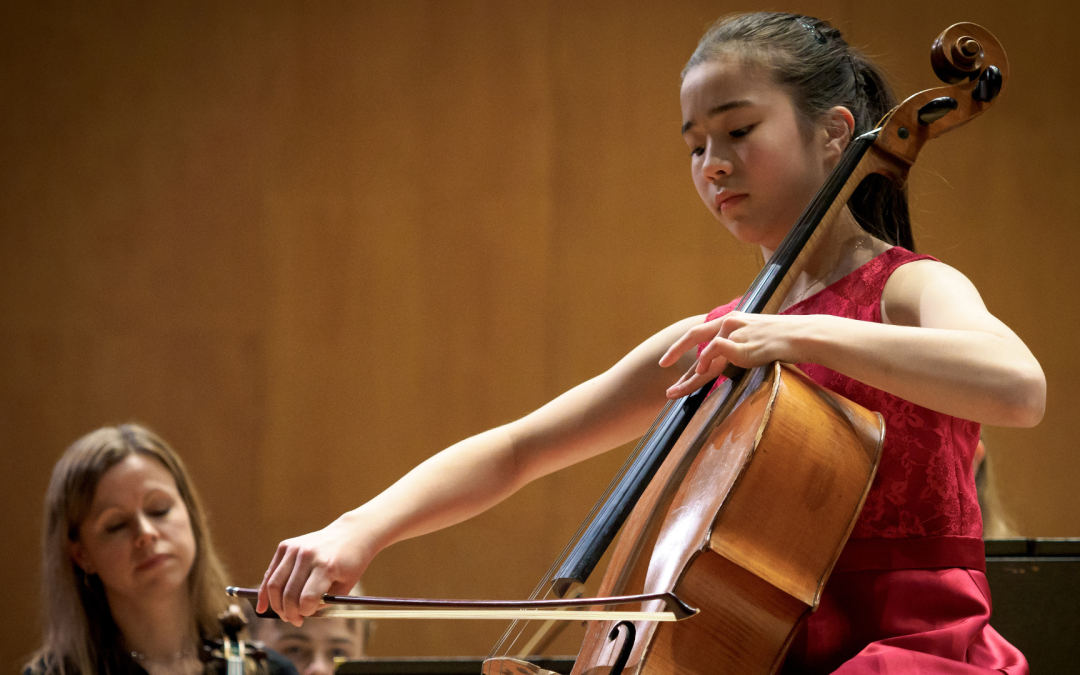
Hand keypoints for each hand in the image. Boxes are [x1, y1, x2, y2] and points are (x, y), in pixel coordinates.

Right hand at [257, 513, 373, 625]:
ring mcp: (294, 549)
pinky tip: (262, 607)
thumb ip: (323, 603)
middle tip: (295, 621)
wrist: (351, 534)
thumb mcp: (345, 586)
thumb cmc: (351, 563)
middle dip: (290, 614)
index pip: (307, 599)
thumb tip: (299, 614)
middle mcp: (307, 555)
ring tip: (285, 615)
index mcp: (326, 566)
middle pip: (288, 594)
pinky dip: (265, 592)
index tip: (308, 615)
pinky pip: (271, 573)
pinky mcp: (285, 545)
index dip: (306, 612)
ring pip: (274, 585)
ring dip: (276, 606)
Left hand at [659, 312, 813, 397]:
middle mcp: (729, 323)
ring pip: (702, 353)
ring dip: (688, 376)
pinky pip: (716, 349)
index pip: (701, 334)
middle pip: (693, 337)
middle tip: (661, 367)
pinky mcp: (742, 343)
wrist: (803, 336)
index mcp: (731, 320)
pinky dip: (705, 360)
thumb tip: (728, 363)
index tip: (669, 360)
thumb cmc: (784, 340)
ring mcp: (735, 332)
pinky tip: (698, 372)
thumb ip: (740, 346)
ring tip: (675, 392)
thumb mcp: (757, 338)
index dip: (683, 348)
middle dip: (674, 353)